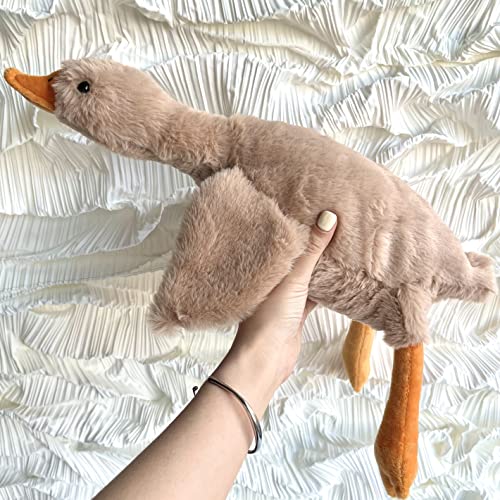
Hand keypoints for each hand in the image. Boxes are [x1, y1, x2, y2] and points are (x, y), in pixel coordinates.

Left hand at [213, 210, 336, 416]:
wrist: (266, 359)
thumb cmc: (269, 318)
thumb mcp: (293, 278)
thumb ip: (311, 249)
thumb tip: (328, 217)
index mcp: (265, 264)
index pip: (281, 234)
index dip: (296, 219)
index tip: (312, 201)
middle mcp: (274, 277)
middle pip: (297, 253)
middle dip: (312, 240)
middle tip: (331, 219)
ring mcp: (285, 295)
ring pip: (307, 273)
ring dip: (321, 263)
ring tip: (340, 242)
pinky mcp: (296, 311)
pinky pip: (315, 292)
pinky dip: (326, 286)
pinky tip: (340, 276)